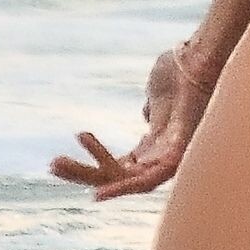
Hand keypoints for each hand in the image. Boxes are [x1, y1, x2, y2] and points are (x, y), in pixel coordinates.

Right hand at [48, 43, 215, 201]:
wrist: (198, 56)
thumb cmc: (182, 70)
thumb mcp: (157, 91)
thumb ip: (151, 107)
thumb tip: (146, 113)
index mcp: (155, 144)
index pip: (120, 166)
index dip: (93, 165)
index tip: (61, 157)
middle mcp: (161, 156)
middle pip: (116, 176)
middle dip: (82, 173)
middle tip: (51, 164)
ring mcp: (169, 158)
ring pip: (124, 180)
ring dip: (90, 174)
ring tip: (57, 162)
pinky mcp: (176, 156)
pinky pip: (147, 182)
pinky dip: (121, 188)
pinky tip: (97, 193)